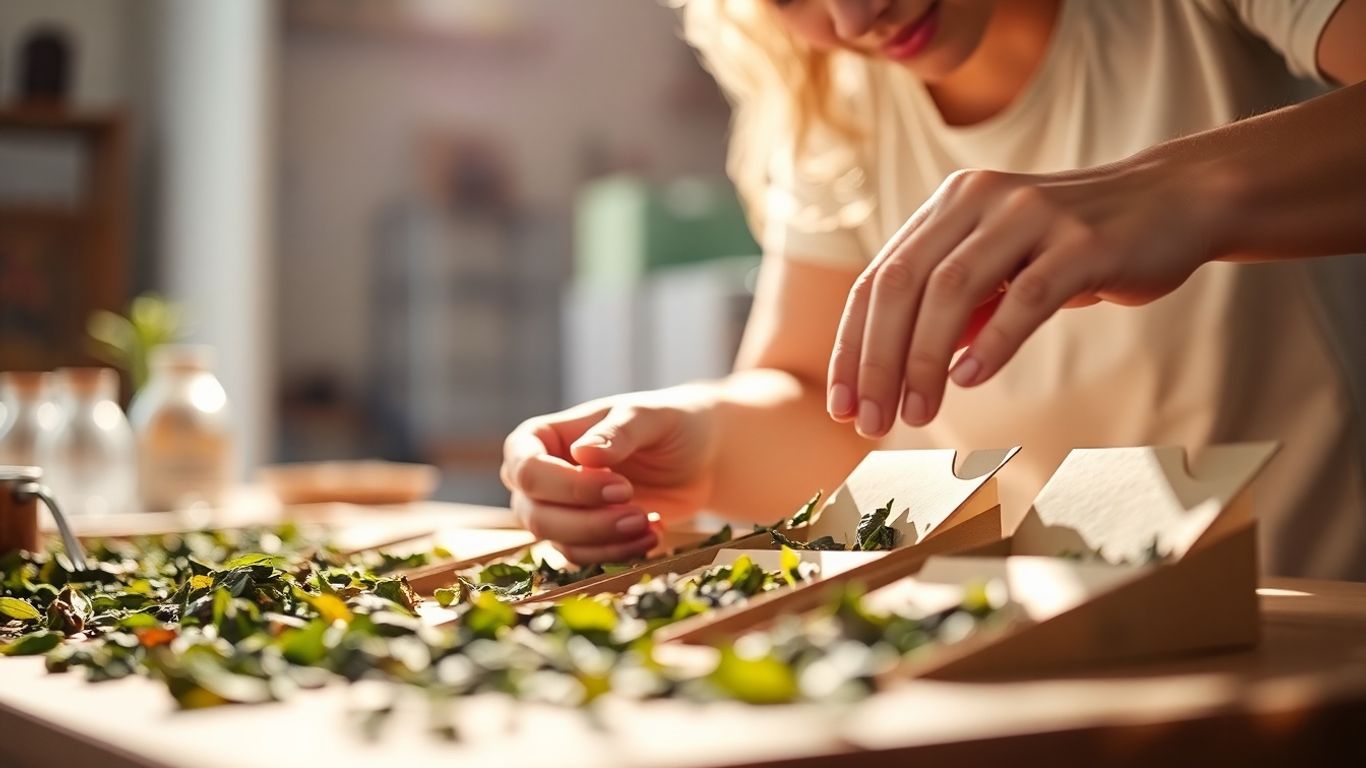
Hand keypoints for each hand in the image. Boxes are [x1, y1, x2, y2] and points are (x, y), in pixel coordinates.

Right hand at [500, 390, 716, 563]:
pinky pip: (583, 558)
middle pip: (535, 515)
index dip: (568, 486)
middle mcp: (540, 475)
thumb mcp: (651, 417)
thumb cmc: (670, 424)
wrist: (700, 458)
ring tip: (650, 525)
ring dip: (605, 541)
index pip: (526, 469)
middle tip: (638, 513)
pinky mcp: (581, 536)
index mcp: (541, 436)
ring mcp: (557, 509)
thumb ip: (618, 432)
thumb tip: (582, 454)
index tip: (621, 487)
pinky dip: (618, 553)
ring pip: (557, 542)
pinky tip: (652, 534)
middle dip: (589, 522)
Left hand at [827, 157, 1226, 435]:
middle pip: (902, 285)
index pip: (879, 280)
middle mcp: (980, 199)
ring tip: (914, 415)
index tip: (841, 405)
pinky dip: (992, 342)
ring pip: (952, 290)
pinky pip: (1026, 297)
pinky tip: (969, 382)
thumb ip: (954, 308)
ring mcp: (1031, 215)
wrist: (1176, 202)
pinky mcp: (1084, 242)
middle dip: (877, 360)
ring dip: (923, 361)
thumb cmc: (1077, 247)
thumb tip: (899, 370)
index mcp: (950, 205)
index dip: (851, 345)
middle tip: (869, 422)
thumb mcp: (1003, 268)